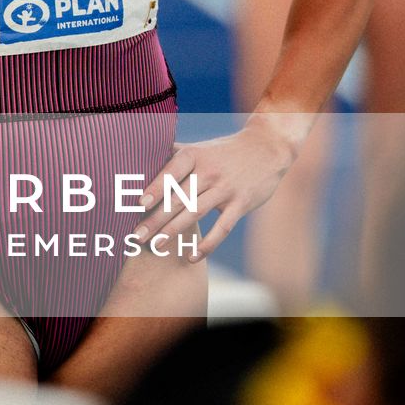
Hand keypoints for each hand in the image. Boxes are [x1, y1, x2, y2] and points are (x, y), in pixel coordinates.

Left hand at [130, 119, 297, 261]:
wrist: (267, 147)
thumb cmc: (224, 151)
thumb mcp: (200, 148)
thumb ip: (174, 155)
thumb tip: (142, 161)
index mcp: (195, 155)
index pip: (171, 172)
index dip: (155, 188)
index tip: (137, 204)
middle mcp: (209, 171)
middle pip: (179, 197)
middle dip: (156, 218)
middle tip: (136, 236)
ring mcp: (226, 188)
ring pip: (195, 213)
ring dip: (174, 231)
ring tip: (155, 246)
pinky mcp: (241, 204)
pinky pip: (222, 227)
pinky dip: (207, 244)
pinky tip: (191, 256)